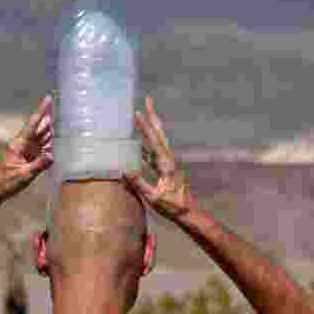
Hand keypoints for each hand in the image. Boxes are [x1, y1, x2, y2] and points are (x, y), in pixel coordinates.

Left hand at [0, 95, 54, 200]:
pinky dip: (47, 144)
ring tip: (57, 122)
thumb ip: (39, 165)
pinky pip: (39, 147)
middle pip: (38, 128)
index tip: (48, 99)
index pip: (33, 124)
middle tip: (57, 107)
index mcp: (18, 145)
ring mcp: (25, 151)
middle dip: (47, 119)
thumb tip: (52, 155)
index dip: (41, 111)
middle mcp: (22, 144)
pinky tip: (53, 141)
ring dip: (48, 131)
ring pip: (39, 137)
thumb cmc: (7, 183)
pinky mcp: (27, 158)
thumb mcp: (24, 175)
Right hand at [123, 96, 194, 219]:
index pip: (154, 142)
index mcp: (166, 165)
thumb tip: (125, 170)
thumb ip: (139, 184)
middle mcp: (169, 160)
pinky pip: (155, 153)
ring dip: (152, 127)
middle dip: (154, 117)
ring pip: (158, 141)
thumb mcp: (154, 198)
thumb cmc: (173, 208)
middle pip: (159, 134)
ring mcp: (168, 164)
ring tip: (145, 114)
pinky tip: (141, 143)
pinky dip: (148, 144)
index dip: (146, 127)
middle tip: (148, 100)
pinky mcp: (166, 170)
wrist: (189, 213)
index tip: (138, 113)